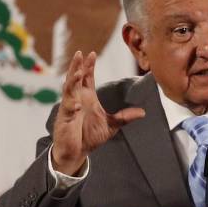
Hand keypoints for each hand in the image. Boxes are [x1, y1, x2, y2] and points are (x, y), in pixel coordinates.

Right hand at [51, 51, 144, 174]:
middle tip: (79, 54)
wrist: (77, 152)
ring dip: (72, 81)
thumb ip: (124, 117)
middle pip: (75, 78)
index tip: (92, 53)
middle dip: (76, 66)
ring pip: (68, 90)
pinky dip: (71, 105)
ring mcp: (69, 107)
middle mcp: (77, 98)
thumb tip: (142, 112)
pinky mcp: (64, 118)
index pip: (87, 77)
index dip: (89, 65)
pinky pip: (67, 109)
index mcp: (87, 97)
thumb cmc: (89, 136)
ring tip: (78, 72)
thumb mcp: (111, 125)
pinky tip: (76, 104)